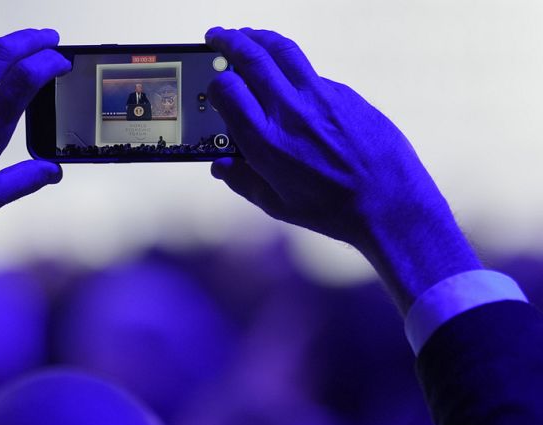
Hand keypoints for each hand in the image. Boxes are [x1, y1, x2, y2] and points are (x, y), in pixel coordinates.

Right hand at [206, 27, 480, 311]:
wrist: (389, 203)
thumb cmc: (332, 210)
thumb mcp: (276, 204)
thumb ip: (242, 181)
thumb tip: (220, 166)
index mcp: (266, 142)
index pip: (227, 90)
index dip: (216, 84)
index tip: (215, 86)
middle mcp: (290, 112)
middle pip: (251, 57)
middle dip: (228, 41)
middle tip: (216, 37)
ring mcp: (320, 97)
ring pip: (282, 50)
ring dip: (258, 37)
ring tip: (245, 36)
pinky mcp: (344, 94)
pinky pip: (310, 73)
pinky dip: (291, 68)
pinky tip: (286, 80)